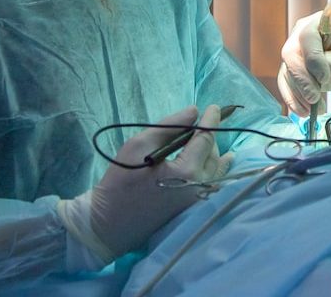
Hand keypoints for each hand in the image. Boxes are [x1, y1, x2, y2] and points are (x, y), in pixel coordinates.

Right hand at [57, 105, 231, 262]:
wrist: (108, 224)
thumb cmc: (120, 182)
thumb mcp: (139, 145)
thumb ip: (170, 126)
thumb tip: (194, 112)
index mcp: (188, 172)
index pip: (207, 138)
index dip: (211, 120)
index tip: (214, 106)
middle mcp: (200, 188)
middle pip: (213, 155)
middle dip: (209, 137)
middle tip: (198, 124)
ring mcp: (198, 202)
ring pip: (216, 171)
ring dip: (214, 153)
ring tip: (211, 139)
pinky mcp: (193, 210)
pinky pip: (212, 185)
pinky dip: (216, 170)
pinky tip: (222, 162)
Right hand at [277, 11, 330, 115]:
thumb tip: (317, 76)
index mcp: (319, 22)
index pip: (307, 38)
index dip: (313, 60)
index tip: (325, 79)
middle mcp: (300, 33)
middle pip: (291, 55)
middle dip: (302, 80)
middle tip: (314, 99)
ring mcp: (293, 50)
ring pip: (287, 72)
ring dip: (299, 94)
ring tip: (315, 109)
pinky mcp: (290, 67)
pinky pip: (285, 83)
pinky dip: (293, 99)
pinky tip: (304, 112)